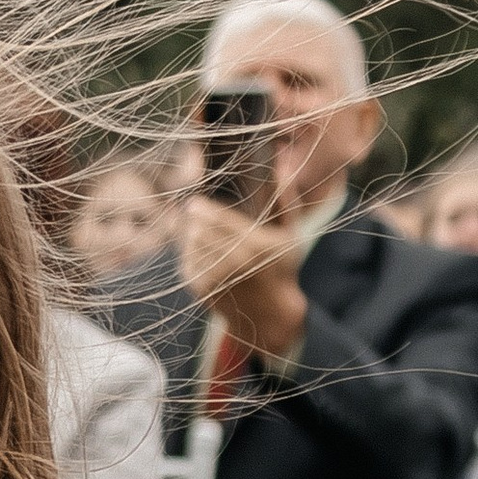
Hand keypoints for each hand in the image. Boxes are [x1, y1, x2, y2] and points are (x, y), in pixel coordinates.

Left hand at [176, 195, 306, 364]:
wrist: (268, 313)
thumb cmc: (281, 267)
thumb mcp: (290, 234)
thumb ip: (285, 199)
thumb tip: (282, 166)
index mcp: (255, 245)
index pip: (218, 218)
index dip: (202, 208)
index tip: (195, 202)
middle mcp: (234, 262)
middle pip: (200, 229)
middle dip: (196, 220)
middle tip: (196, 214)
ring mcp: (216, 277)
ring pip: (191, 243)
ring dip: (192, 235)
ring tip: (200, 233)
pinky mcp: (202, 289)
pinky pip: (187, 260)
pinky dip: (190, 253)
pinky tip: (202, 252)